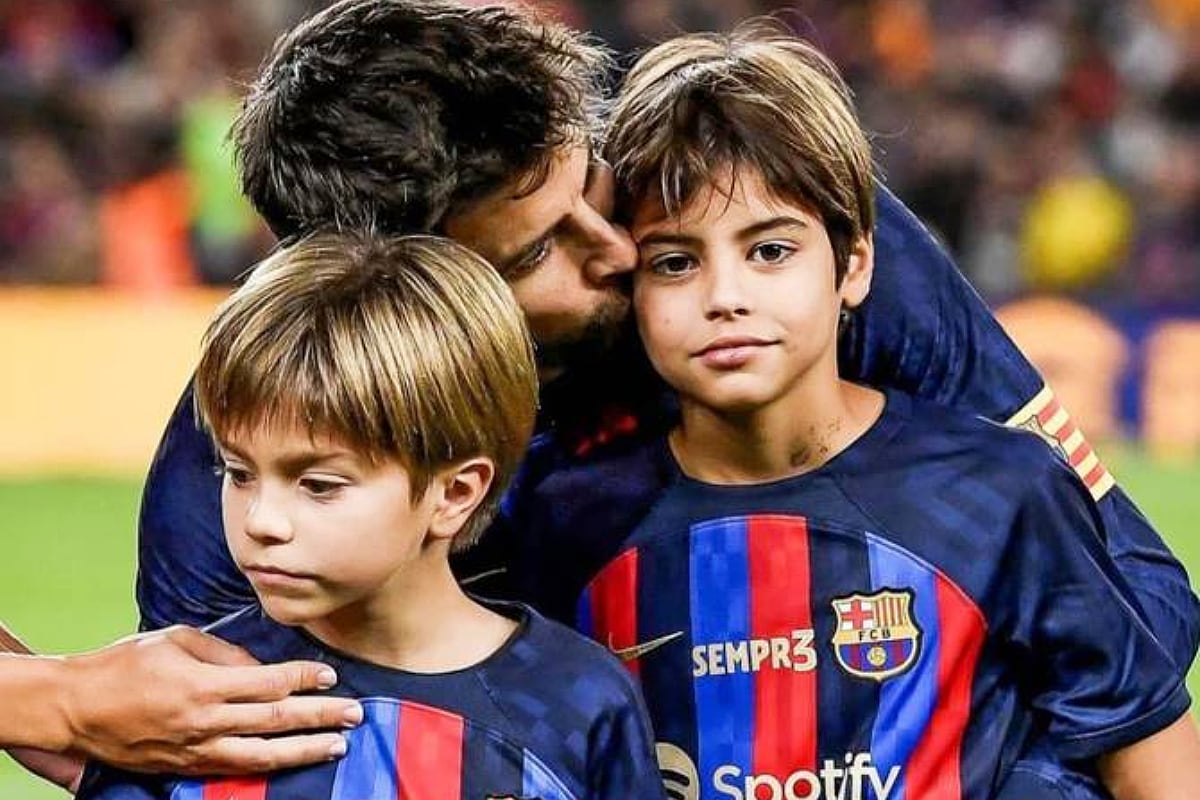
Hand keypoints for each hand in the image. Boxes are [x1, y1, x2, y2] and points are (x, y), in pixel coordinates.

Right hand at [59, 626, 361, 774]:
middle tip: (354, 713)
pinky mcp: (184, 767)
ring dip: (304, 749)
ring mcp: (195, 749)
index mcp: (203, 684)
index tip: (330, 675)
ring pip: (262, 754)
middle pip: (276, 720)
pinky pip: (235, 768)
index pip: (269, 683)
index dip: (304, 679)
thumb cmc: (124, 664)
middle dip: (320, 716)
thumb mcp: (176, 639)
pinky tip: (291, 762)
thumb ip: (223, 651)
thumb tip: (259, 667)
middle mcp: (204, 721)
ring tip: (336, 744)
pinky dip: (268, 766)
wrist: (74, 707)